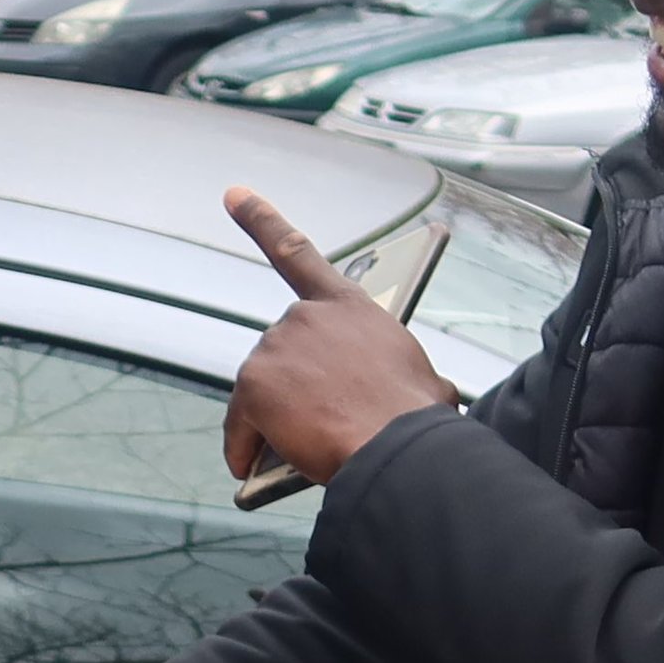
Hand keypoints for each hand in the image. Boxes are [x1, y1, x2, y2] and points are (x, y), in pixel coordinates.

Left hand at [219, 188, 459, 489]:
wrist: (400, 447)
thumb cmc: (418, 419)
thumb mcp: (422, 380)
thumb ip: (403, 374)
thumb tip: (429, 395)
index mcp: (349, 307)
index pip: (297, 255)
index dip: (261, 221)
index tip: (234, 195)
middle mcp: (306, 317)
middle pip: (279, 357)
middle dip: (291, 391)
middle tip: (323, 423)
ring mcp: (276, 347)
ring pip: (259, 395)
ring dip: (272, 423)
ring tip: (310, 447)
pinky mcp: (254, 383)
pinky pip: (239, 428)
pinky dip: (244, 449)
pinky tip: (255, 467)